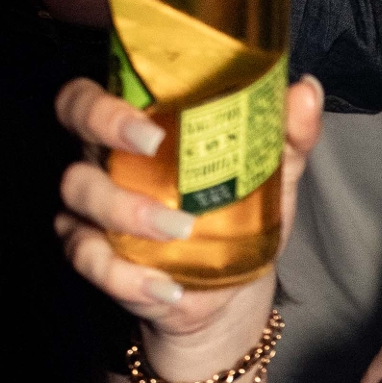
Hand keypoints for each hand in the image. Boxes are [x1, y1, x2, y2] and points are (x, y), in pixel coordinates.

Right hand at [54, 72, 321, 355]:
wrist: (232, 292)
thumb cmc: (240, 217)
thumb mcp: (272, 174)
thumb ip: (288, 133)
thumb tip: (306, 90)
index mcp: (136, 129)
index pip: (92, 94)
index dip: (105, 99)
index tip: (152, 120)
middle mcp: (105, 160)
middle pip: (74, 128)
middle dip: (105, 130)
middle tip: (153, 146)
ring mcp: (92, 211)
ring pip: (79, 194)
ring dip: (126, 210)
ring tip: (180, 230)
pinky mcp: (97, 259)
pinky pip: (90, 260)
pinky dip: (127, 276)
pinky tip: (167, 286)